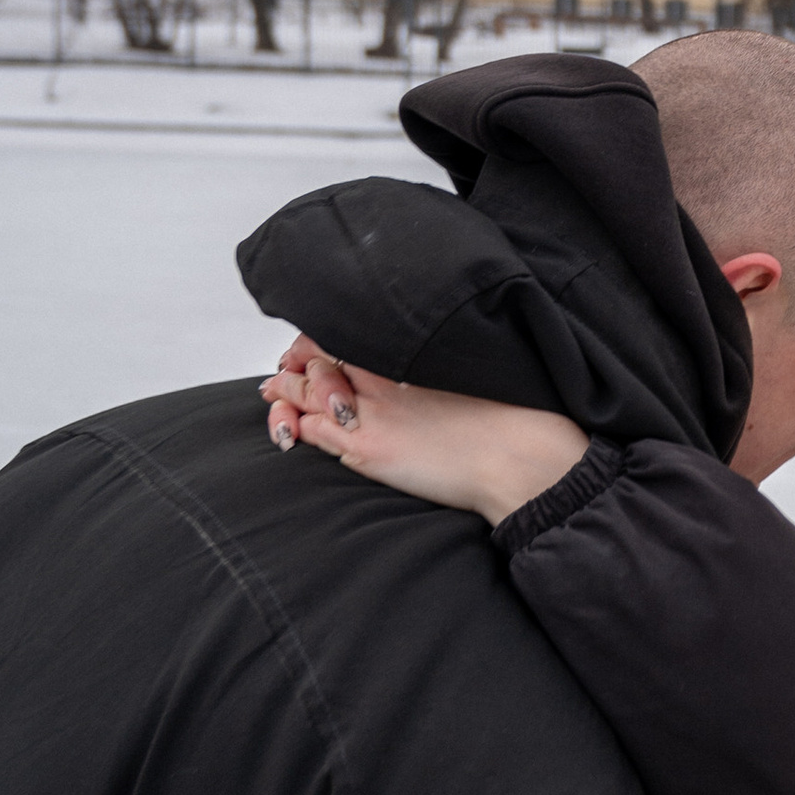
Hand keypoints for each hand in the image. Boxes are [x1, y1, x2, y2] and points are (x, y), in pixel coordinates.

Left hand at [262, 338, 589, 525]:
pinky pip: (315, 430)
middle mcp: (388, 381)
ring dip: (288, 390)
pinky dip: (295, 424)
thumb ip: (447, 374)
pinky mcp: (369, 448)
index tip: (316, 344)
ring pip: (311, 392)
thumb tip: (439, 380)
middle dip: (300, 359)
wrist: (520, 456)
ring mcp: (374, 414)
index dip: (328, 339)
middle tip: (286, 363)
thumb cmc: (513, 423)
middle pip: (326, 357)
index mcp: (413, 360)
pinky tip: (286, 426)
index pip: (354, 339)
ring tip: (274, 389)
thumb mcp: (477, 379)